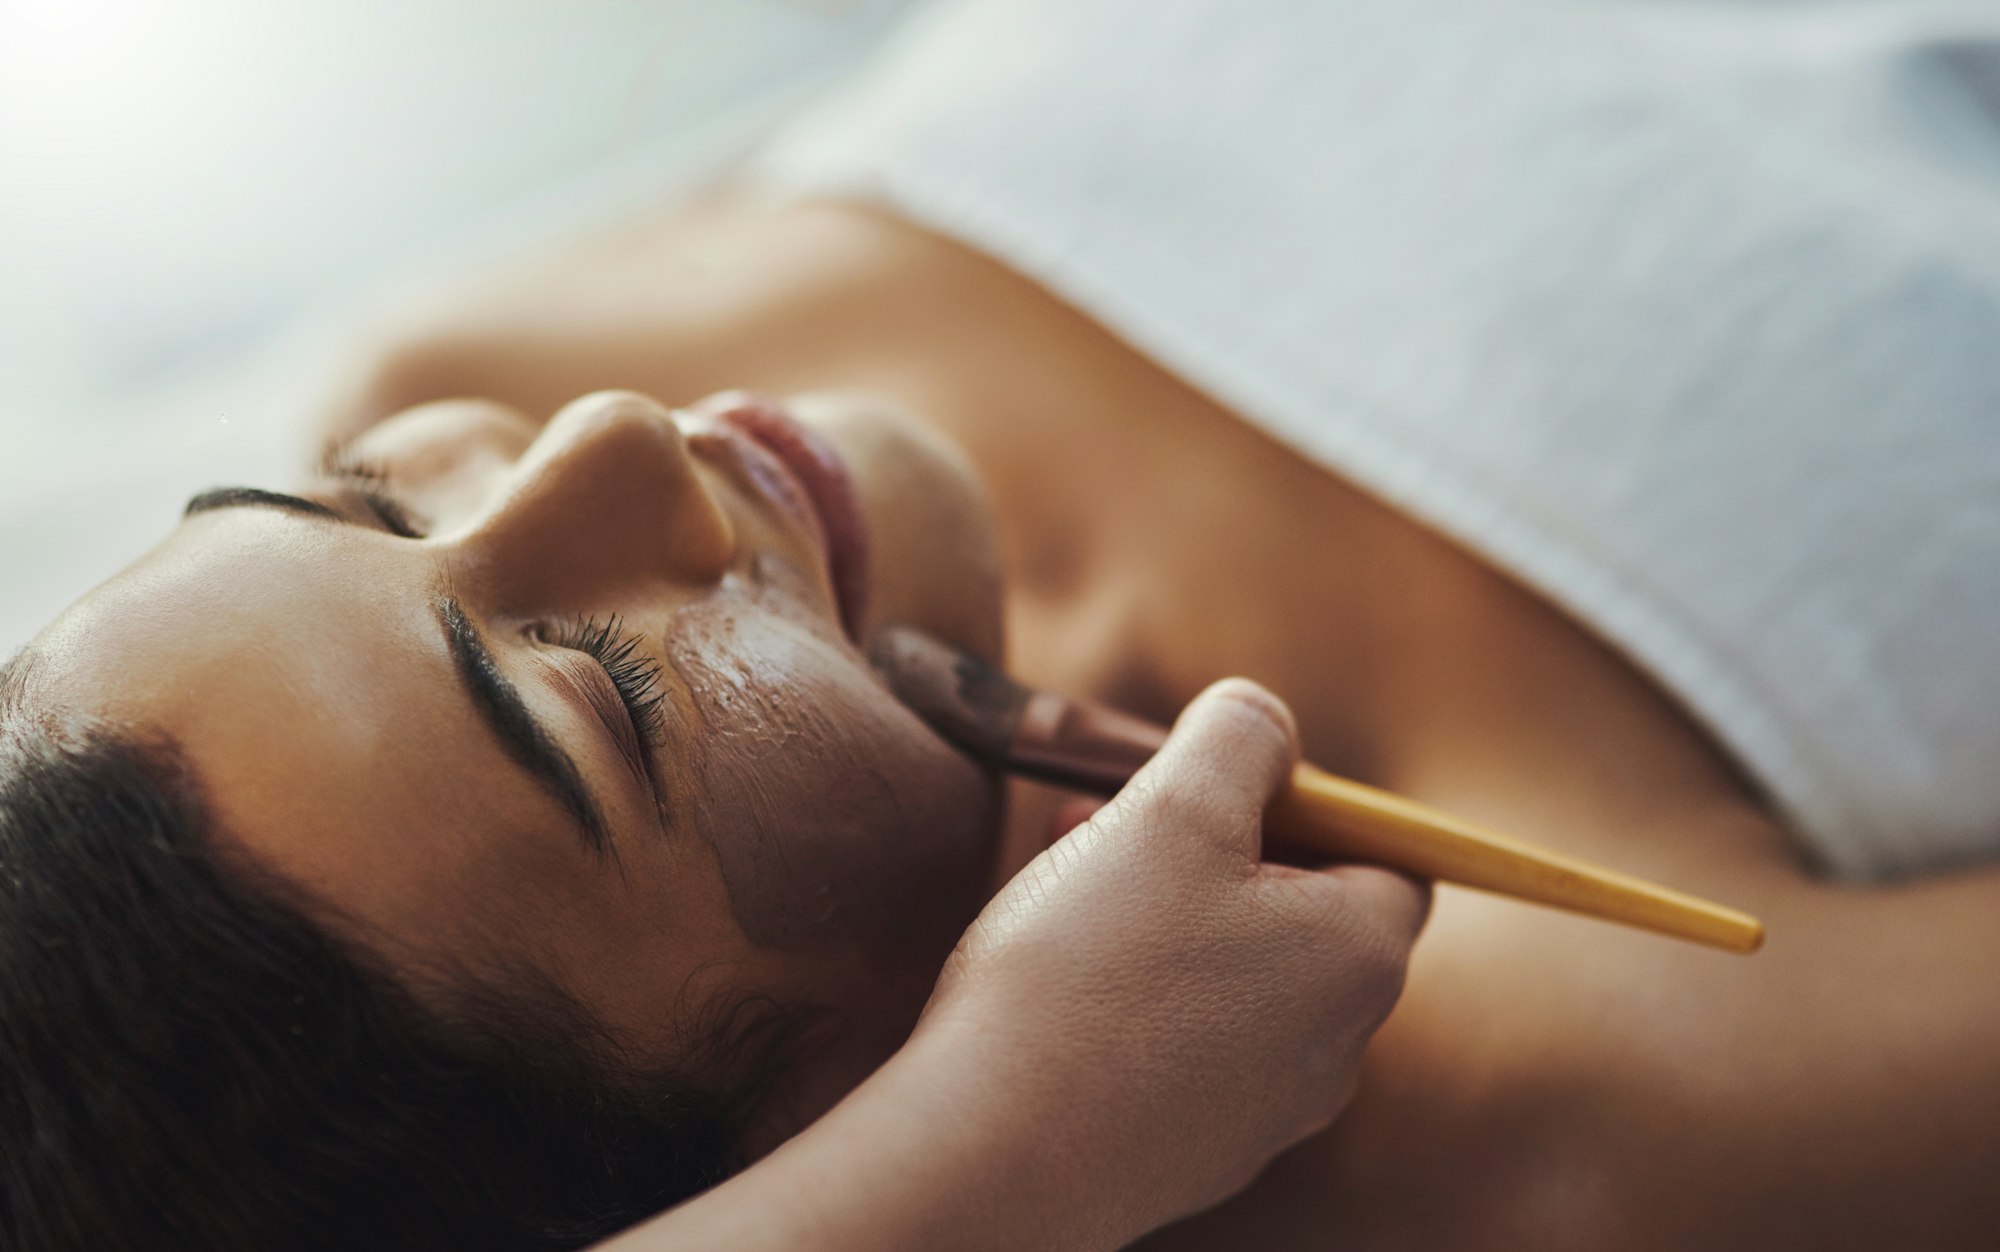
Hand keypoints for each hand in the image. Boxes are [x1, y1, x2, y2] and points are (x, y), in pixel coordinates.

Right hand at [914, 678, 1430, 1244]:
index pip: (1392, 858)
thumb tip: (1269, 722)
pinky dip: (1137, 986)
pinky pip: (1184, 1039)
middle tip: (1123, 812)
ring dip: (1167, 907)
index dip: (1315, 803)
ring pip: (1233, 972)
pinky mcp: (1191, 1151)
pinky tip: (1056, 963)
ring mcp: (1263, 1111)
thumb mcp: (1174, 810)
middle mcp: (1335, 1046)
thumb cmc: (1093, 972)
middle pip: (1304, 912)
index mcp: (1358, 957)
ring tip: (1069, 864)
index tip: (1228, 782)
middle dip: (1217, 845)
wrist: (996, 1152)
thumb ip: (1240, 739)